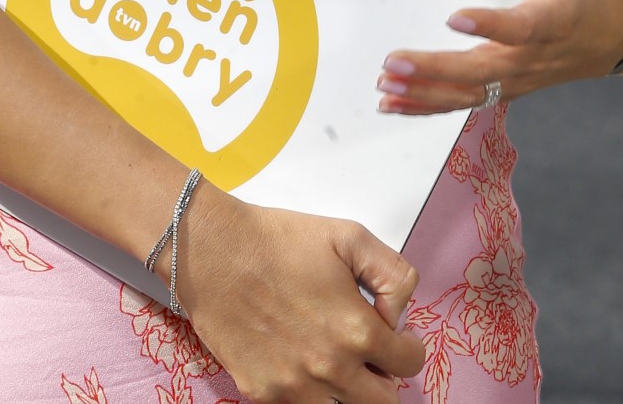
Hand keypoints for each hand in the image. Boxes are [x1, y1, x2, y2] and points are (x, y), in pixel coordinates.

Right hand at [172, 186, 424, 403]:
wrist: (212, 250)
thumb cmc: (276, 239)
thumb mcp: (349, 236)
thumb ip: (394, 275)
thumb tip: (399, 316)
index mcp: (357, 330)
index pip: (410, 364)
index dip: (408, 346)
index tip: (397, 337)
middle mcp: (330, 368)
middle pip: (383, 402)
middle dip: (383, 377)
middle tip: (369, 355)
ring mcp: (294, 386)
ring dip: (347, 390)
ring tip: (334, 361)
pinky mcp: (262, 392)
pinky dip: (308, 392)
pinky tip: (300, 363)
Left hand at [376, 0, 622, 113]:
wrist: (614, 29)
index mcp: (558, 16)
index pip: (522, 26)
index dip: (490, 24)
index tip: (453, 17)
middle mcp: (537, 55)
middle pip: (484, 69)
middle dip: (436, 68)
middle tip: (394, 61)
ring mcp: (520, 79)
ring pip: (470, 94)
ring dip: (424, 93)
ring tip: (383, 86)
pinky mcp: (505, 90)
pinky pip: (464, 103)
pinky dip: (427, 106)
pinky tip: (391, 104)